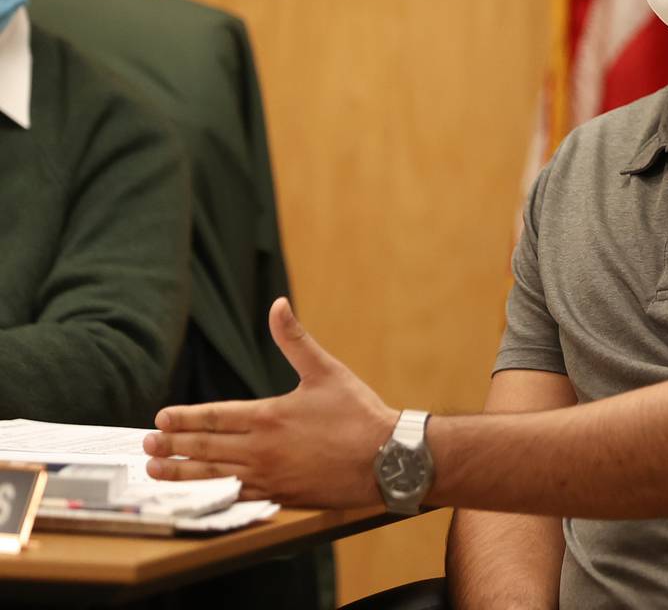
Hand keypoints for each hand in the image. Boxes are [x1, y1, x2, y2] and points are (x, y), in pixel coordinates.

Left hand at [143, 297, 397, 506]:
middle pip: (204, 447)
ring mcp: (268, 476)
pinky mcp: (279, 495)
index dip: (184, 418)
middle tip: (147, 444)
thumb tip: (278, 305)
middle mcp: (261, 448)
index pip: (213, 416)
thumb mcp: (326, 370)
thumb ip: (295, 339)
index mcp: (268, 415)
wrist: (386, 459)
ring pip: (212, 474)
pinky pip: (234, 497)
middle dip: (173, 445)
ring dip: (181, 472)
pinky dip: (209, 495)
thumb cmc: (358, 414)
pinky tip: (195, 494)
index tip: (160, 418)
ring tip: (156, 469)